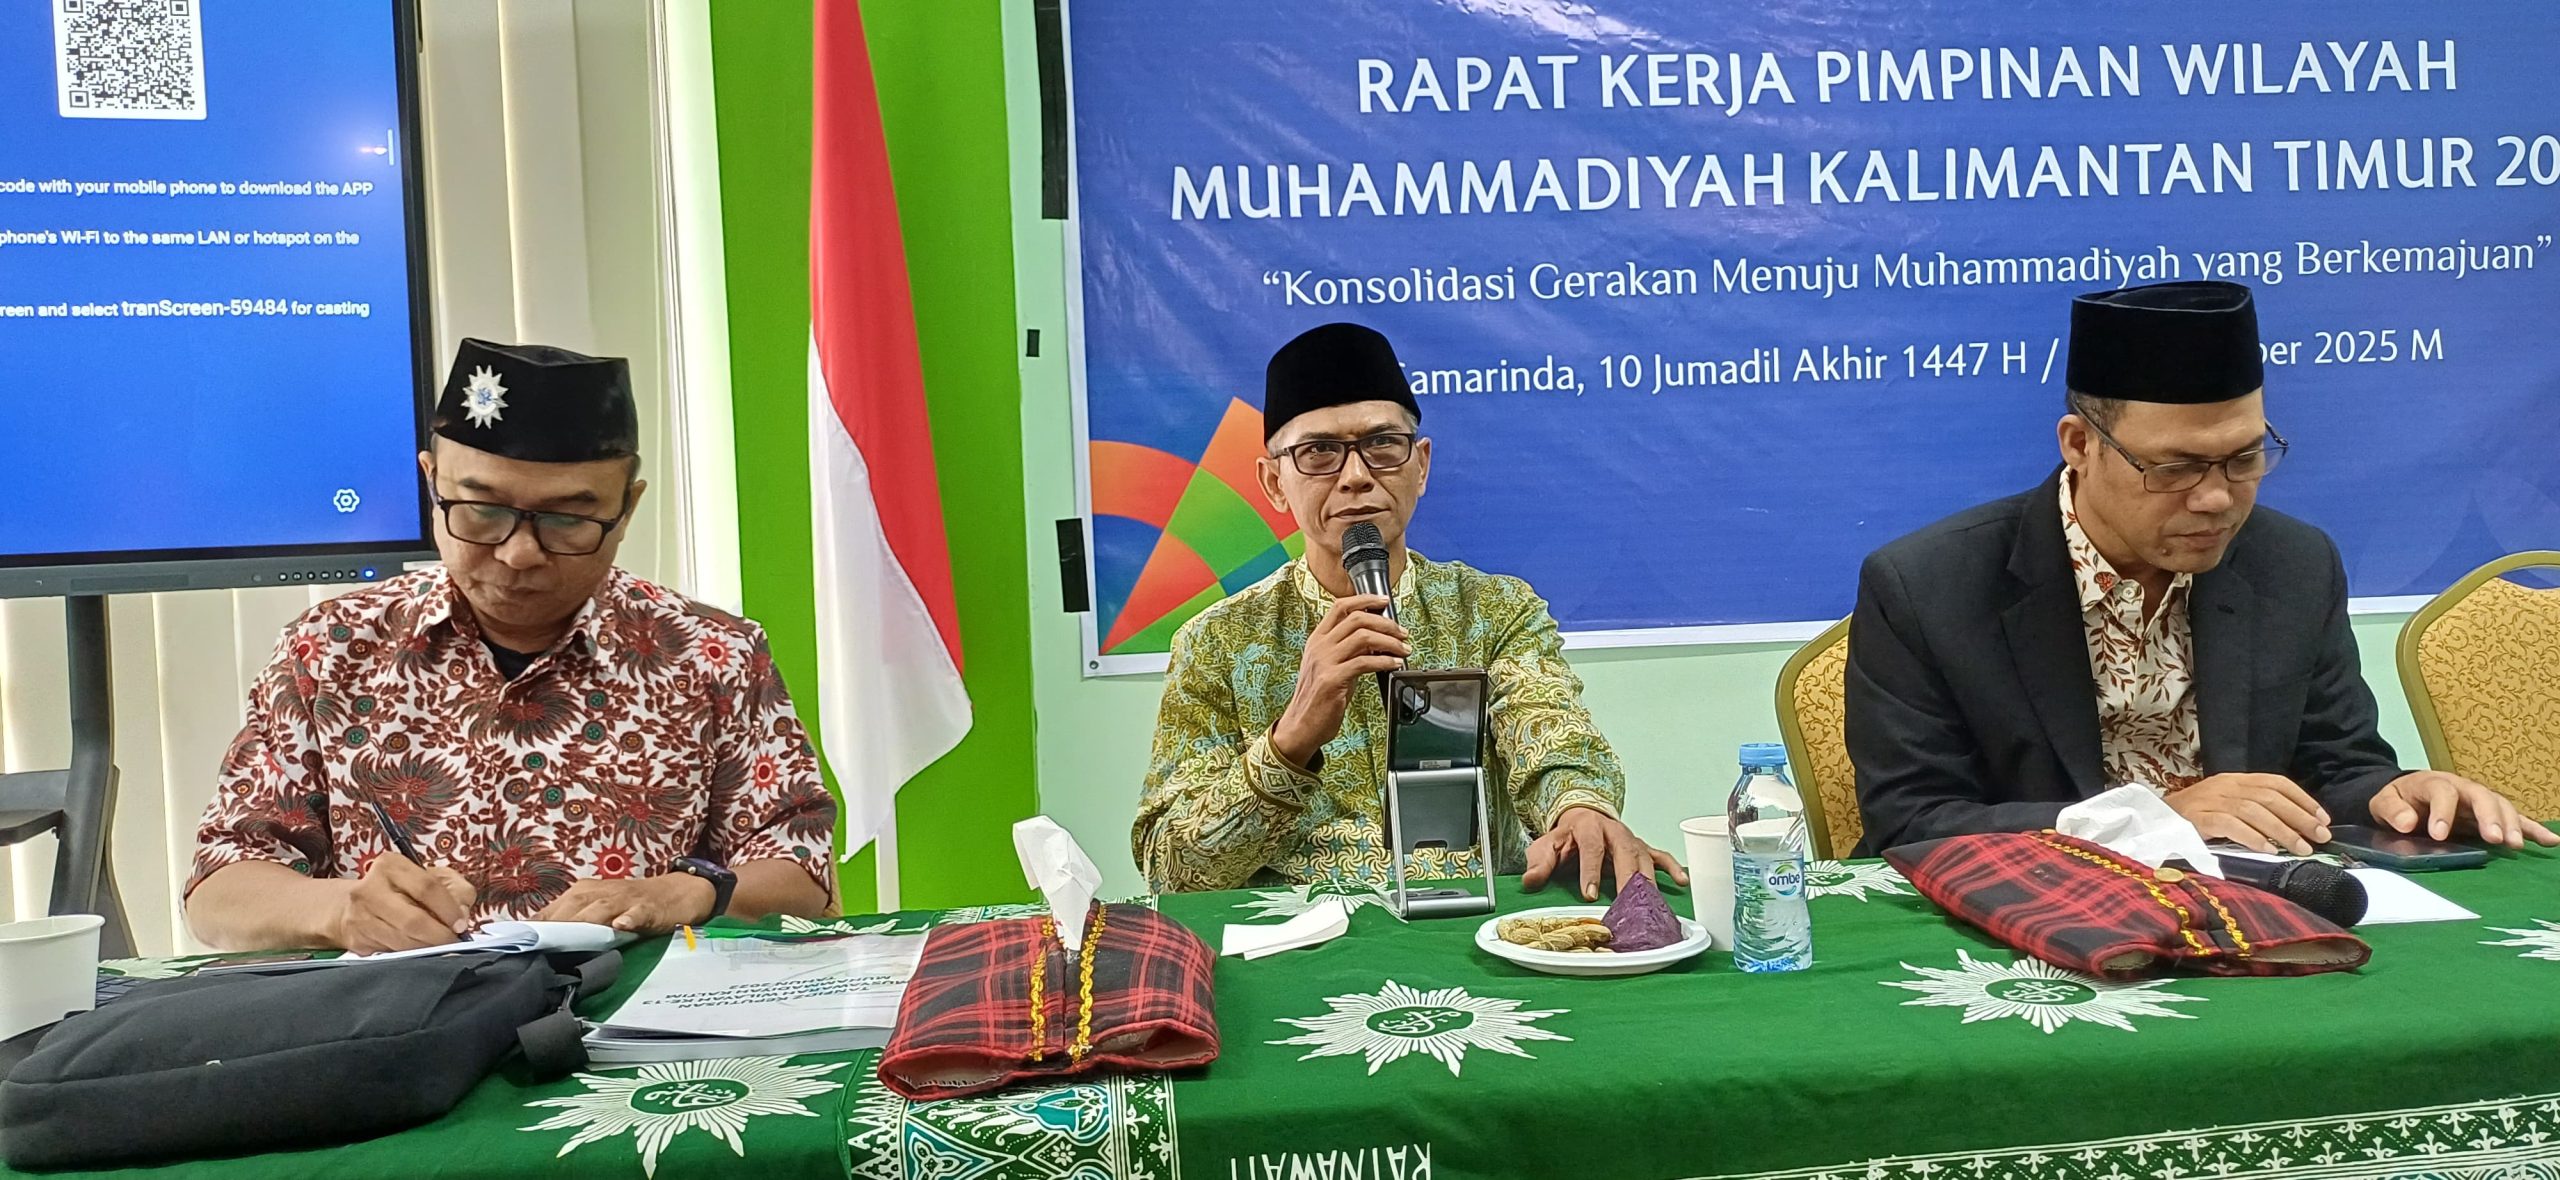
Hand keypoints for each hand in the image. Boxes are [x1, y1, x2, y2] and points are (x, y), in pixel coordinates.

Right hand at [332, 852, 476, 954]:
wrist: (351, 906)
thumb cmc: (400, 889)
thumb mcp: (430, 876)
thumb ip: (455, 889)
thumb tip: (462, 914)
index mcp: (390, 866)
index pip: (427, 887)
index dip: (449, 909)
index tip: (461, 924)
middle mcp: (369, 889)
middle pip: (413, 920)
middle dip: (439, 935)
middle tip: (452, 940)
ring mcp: (359, 917)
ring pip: (403, 942)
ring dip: (427, 948)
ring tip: (438, 945)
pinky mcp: (357, 940)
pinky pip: (391, 953)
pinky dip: (410, 954)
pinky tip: (417, 948)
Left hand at [537, 874, 715, 934]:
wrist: (677, 892)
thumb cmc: (632, 904)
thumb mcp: (599, 909)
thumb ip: (572, 922)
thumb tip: (536, 941)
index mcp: (585, 892)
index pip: (554, 909)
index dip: (535, 926)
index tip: (514, 942)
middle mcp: (602, 892)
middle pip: (572, 906)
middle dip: (553, 925)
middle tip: (534, 945)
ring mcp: (626, 899)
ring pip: (600, 909)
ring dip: (584, 922)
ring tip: (569, 938)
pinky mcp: (650, 908)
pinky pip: (638, 913)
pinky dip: (629, 918)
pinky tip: (622, 926)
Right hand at [1270, 594, 1408, 766]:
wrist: (1302, 725)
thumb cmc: (1319, 698)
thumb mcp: (1331, 666)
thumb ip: (1349, 650)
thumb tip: (1377, 638)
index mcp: (1317, 640)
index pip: (1340, 607)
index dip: (1365, 600)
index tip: (1384, 601)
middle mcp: (1319, 647)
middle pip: (1357, 618)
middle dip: (1386, 623)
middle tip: (1402, 633)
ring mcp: (1324, 662)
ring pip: (1363, 637)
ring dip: (1390, 642)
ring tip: (1403, 650)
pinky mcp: (1332, 680)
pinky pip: (1364, 662)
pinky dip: (1384, 661)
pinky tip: (1394, 664)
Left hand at [1521, 806, 1688, 900]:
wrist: (1582, 816)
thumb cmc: (1566, 837)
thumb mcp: (1546, 846)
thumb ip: (1539, 863)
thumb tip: (1530, 881)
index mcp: (1588, 828)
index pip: (1592, 848)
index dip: (1591, 871)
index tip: (1590, 894)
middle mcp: (1614, 832)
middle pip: (1625, 853)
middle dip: (1626, 878)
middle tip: (1627, 902)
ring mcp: (1631, 840)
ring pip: (1644, 858)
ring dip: (1648, 881)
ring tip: (1651, 904)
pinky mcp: (1642, 847)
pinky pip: (1660, 857)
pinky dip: (1672, 868)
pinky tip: (1681, 881)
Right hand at [2164, 773, 2330, 854]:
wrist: (2150, 821)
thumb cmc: (2192, 818)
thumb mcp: (2224, 805)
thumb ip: (2251, 809)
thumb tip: (2292, 825)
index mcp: (2234, 779)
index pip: (2276, 782)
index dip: (2303, 799)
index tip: (2323, 819)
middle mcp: (2225, 785)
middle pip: (2270, 797)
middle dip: (2300, 817)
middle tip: (2320, 837)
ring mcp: (2210, 800)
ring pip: (2254, 810)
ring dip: (2282, 830)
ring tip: (2301, 849)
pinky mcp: (2198, 818)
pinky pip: (2230, 825)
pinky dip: (2252, 837)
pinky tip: (2268, 850)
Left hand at [2369, 771, 2557, 849]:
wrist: (2406, 795)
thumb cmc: (2398, 799)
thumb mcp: (2383, 802)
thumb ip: (2392, 810)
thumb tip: (2406, 822)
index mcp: (2433, 783)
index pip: (2442, 792)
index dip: (2442, 812)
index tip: (2438, 834)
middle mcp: (2462, 788)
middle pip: (2480, 796)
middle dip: (2489, 816)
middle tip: (2494, 838)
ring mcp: (2478, 800)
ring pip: (2500, 806)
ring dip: (2510, 825)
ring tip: (2515, 845)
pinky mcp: (2490, 814)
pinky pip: (2515, 819)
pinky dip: (2533, 829)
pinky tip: (2551, 841)